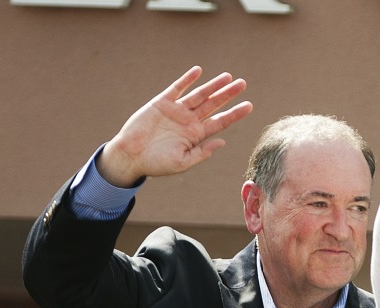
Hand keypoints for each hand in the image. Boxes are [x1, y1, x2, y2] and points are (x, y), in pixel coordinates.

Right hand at [98, 66, 252, 187]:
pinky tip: (198, 71)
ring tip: (228, 77)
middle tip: (243, 84)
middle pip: (214, 105)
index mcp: (196, 135)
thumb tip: (222, 142)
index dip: (235, 113)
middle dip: (228, 95)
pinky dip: (187, 80)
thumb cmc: (156, 164)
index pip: (220, 122)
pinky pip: (177, 88)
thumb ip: (202, 152)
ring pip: (199, 94)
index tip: (249, 106)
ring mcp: (176, 111)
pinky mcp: (161, 103)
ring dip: (213, 85)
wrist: (131, 156)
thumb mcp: (183, 162)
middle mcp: (189, 121)